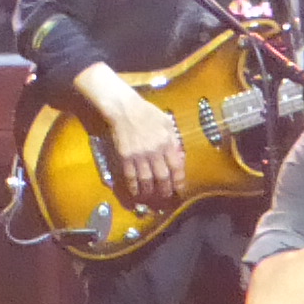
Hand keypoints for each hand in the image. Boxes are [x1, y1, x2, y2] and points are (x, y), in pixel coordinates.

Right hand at [103, 89, 186, 203]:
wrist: (124, 108)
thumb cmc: (147, 113)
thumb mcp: (167, 122)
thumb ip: (174, 140)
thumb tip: (179, 157)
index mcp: (166, 143)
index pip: (176, 167)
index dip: (179, 181)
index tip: (179, 188)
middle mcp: (154, 151)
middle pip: (162, 177)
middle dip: (165, 189)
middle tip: (166, 195)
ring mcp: (138, 155)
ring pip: (146, 179)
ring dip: (149, 190)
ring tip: (151, 195)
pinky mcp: (125, 156)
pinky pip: (130, 176)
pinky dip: (133, 186)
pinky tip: (135, 191)